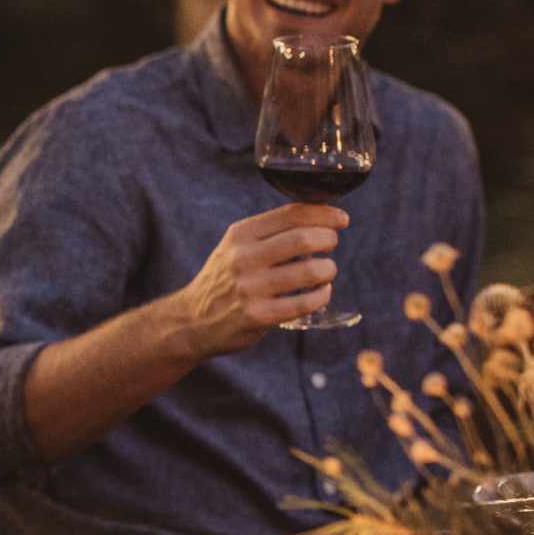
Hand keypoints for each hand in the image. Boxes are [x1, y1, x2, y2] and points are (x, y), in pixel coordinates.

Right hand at [175, 202, 348, 355]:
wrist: (192, 320)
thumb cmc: (226, 280)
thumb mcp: (236, 247)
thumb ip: (270, 233)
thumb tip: (321, 218)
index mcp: (240, 234)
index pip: (291, 214)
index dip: (324, 214)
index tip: (341, 219)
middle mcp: (242, 258)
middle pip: (303, 239)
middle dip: (329, 239)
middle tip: (332, 244)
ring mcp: (249, 288)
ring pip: (310, 271)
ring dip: (328, 269)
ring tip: (326, 271)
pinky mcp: (257, 316)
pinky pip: (305, 302)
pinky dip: (322, 295)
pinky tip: (321, 293)